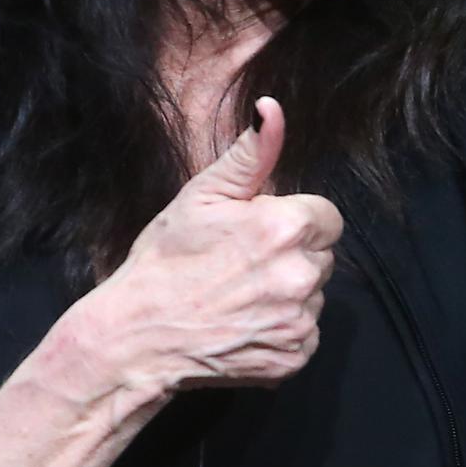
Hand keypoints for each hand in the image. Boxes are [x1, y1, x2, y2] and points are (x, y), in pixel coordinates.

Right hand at [89, 97, 344, 399]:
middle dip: (292, 254)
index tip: (257, 232)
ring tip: (239, 296)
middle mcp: (303, 275)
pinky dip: (282, 329)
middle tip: (241, 264)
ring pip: (314, 295)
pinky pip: (305, 334)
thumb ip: (250, 154)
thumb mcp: (202, 195)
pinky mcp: (295, 357)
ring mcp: (301, 321)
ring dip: (288, 293)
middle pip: (322, 255)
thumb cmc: (165, 262)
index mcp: (287, 227)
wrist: (138, 337)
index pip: (327, 216)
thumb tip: (273, 109)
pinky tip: (244, 323)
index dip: (292, 220)